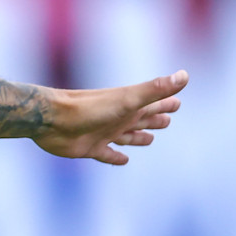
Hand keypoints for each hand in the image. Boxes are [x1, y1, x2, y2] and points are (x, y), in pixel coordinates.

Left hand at [35, 71, 187, 165]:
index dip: (166, 102)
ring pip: (127, 136)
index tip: (178, 100)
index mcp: (128, 107)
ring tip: (150, 139)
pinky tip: (123, 160)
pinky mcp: (90, 148)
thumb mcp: (127, 100)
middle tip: (168, 119)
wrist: (51, 119)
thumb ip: (155, 90)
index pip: (153, 103)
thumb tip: (185, 75)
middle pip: (142, 119)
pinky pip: (107, 154)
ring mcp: (103, 133)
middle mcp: (117, 118)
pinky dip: (116, 157)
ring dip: (138, 137)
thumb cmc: (89, 108)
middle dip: (155, 118)